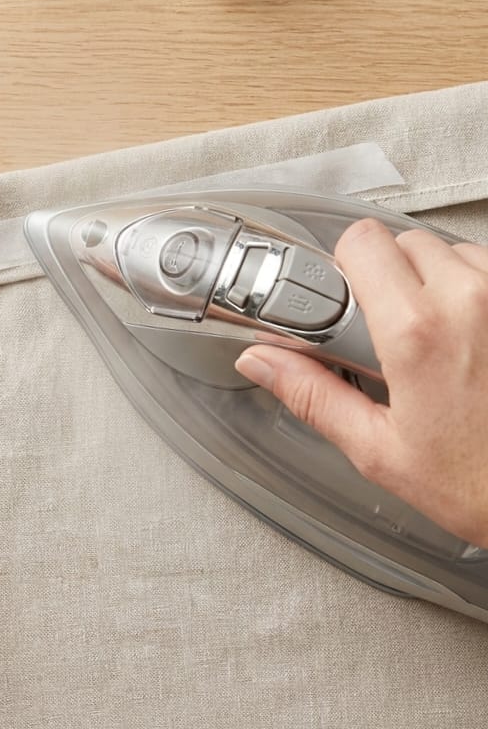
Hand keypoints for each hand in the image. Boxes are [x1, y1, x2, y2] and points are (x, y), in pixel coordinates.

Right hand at [235, 218, 487, 548]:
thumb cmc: (483, 485)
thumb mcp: (380, 451)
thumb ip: (313, 396)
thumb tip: (262, 363)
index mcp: (417, 332)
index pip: (361, 242)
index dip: (342, 267)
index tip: (342, 300)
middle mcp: (470, 300)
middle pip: (403, 243)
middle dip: (387, 279)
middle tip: (387, 334)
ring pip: (451, 253)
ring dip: (434, 283)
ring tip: (436, 342)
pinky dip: (474, 295)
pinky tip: (471, 343)